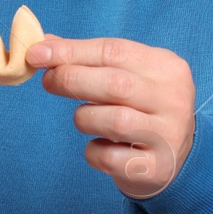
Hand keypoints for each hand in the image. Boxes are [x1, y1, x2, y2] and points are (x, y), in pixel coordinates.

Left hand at [25, 36, 195, 198]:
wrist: (175, 157)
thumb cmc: (142, 108)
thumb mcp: (128, 76)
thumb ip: (90, 60)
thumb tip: (45, 45)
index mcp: (168, 68)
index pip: (115, 51)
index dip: (72, 51)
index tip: (37, 53)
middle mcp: (175, 99)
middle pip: (115, 84)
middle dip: (72, 80)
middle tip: (49, 82)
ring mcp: (169, 135)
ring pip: (112, 120)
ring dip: (85, 118)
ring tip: (86, 119)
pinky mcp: (157, 168)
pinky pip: (109, 157)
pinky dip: (93, 152)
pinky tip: (100, 145)